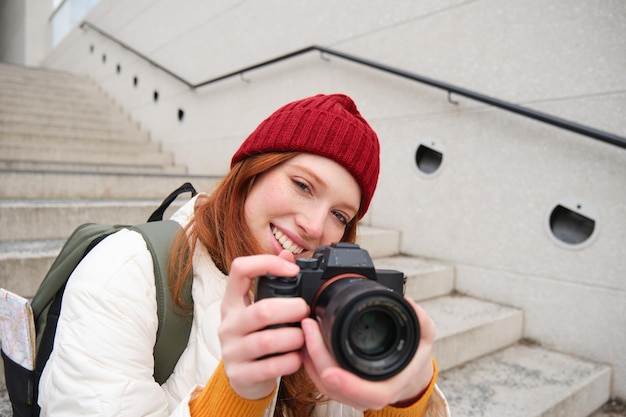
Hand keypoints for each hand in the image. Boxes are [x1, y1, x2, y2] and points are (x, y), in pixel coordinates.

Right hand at [219, 250, 309, 399]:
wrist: (243, 378)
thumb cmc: (255, 337)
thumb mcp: (258, 308)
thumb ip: (273, 282)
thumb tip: (287, 253)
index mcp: (232, 301)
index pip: (239, 269)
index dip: (267, 263)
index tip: (292, 270)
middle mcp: (228, 324)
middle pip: (262, 310)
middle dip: (292, 309)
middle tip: (305, 311)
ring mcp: (231, 350)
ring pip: (267, 341)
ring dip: (294, 338)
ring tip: (304, 337)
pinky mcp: (239, 374)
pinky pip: (270, 367)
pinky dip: (290, 361)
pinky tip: (297, 357)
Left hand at [301, 299, 435, 409]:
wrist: (408, 372)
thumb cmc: (414, 356)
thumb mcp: (424, 336)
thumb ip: (420, 320)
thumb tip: (410, 303)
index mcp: (390, 384)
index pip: (370, 394)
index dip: (349, 385)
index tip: (330, 372)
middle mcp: (369, 394)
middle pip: (337, 388)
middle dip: (317, 359)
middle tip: (309, 328)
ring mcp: (353, 393)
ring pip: (325, 386)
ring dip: (310, 361)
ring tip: (304, 331)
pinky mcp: (341, 388)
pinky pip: (321, 382)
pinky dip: (310, 364)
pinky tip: (306, 344)